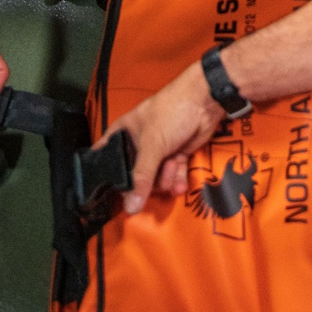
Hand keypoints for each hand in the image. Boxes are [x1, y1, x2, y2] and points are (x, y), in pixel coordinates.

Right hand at [97, 62, 225, 214]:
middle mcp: (138, 144)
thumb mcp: (152, 144)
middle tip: (153, 178)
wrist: (205, 103)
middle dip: (146, 182)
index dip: (108, 175)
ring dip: (165, 179)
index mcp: (124, 134)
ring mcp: (158, 151)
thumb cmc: (170, 113)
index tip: (110, 192)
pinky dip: (177, 180)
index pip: (107, 157)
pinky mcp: (176, 155)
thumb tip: (130, 208)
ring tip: (172, 166)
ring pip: (155, 179)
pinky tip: (180, 185)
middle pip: (133, 176)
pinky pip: (172, 176)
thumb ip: (141, 177)